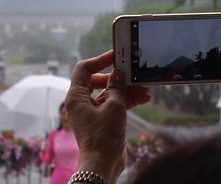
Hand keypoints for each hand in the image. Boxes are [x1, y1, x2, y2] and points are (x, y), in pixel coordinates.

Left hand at [65, 50, 150, 183]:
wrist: (103, 164)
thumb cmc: (103, 137)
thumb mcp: (114, 106)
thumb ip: (117, 86)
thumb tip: (118, 72)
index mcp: (76, 96)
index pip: (84, 69)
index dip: (99, 60)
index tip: (115, 55)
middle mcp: (81, 102)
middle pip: (98, 80)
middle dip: (118, 78)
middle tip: (133, 74)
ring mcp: (91, 111)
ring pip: (109, 93)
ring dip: (126, 90)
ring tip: (144, 89)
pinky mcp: (101, 120)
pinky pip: (113, 104)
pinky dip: (126, 100)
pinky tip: (143, 98)